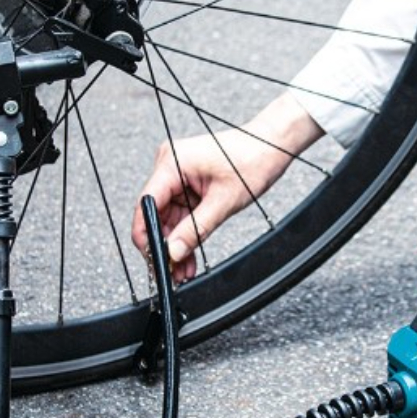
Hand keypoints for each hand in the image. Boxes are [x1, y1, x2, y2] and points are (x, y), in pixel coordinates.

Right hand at [132, 93, 323, 283]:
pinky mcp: (188, 182)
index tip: (153, 258)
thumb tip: (173, 251)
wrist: (271, 146)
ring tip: (183, 269)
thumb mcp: (223, 202)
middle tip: (172, 271)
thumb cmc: (253, 160)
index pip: (146, 204)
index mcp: (172, 162)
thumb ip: (195, 230)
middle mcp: (170, 165)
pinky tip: (188, 254)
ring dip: (175, 243)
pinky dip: (185, 233)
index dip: (146, 235)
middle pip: (155, 213)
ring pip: (168, 217)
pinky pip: (180, 213)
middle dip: (164, 245)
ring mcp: (178, 173)